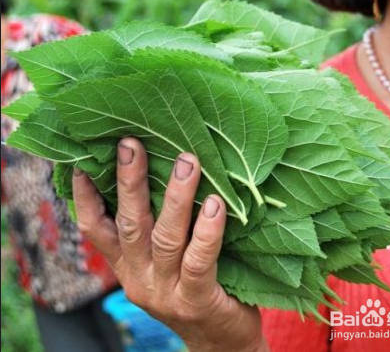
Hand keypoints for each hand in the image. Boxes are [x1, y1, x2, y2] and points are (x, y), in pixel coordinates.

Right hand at [72, 137, 268, 351]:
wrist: (219, 342)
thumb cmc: (195, 289)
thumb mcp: (166, 264)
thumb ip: (158, 232)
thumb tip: (166, 177)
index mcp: (128, 267)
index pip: (96, 230)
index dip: (86, 198)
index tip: (85, 163)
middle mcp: (139, 278)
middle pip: (130, 224)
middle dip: (129, 182)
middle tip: (132, 144)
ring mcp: (165, 292)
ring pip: (164, 238)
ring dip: (176, 197)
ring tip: (187, 162)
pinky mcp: (195, 301)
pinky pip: (198, 261)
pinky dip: (207, 231)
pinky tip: (216, 205)